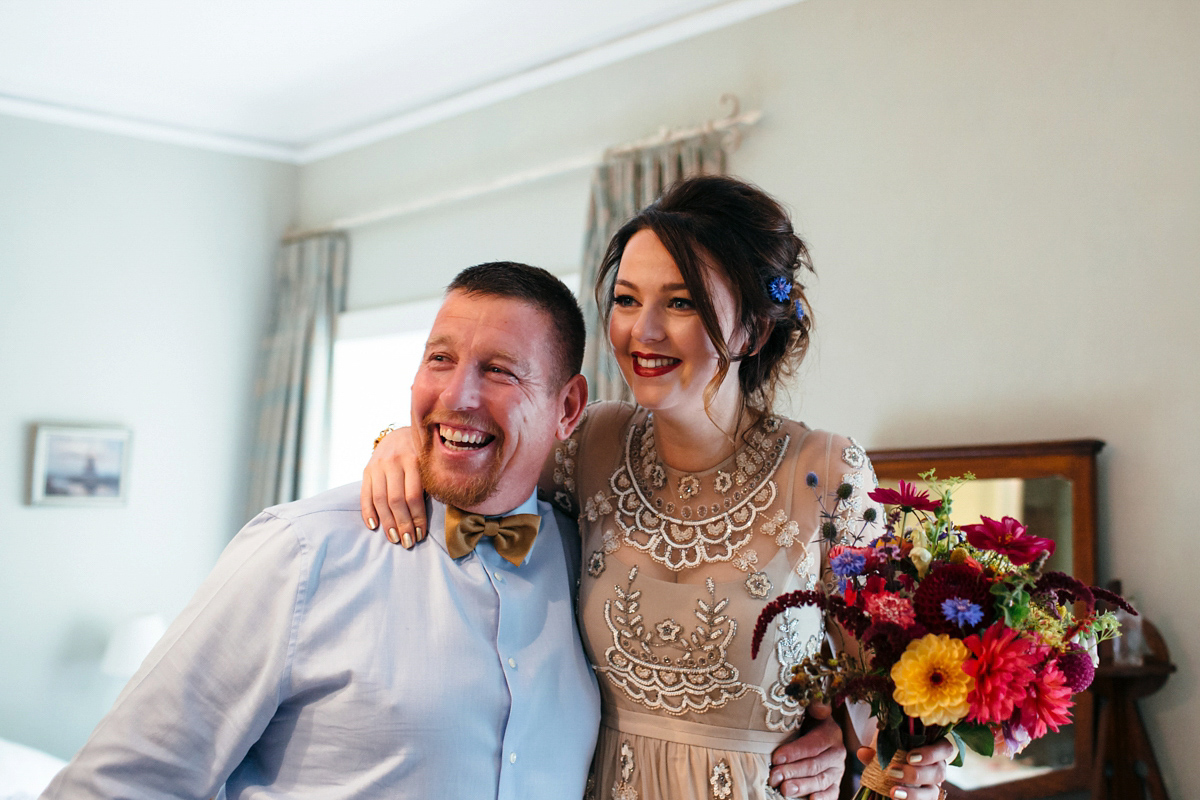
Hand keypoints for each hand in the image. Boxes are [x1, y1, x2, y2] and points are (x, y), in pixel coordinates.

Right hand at [360, 427, 426, 547]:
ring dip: (387, 523)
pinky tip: (373, 526)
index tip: (421, 535)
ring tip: (394, 539)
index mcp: (415, 459)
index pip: (414, 496)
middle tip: (408, 542)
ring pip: (380, 499)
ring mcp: (379, 465)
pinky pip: (365, 494)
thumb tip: (436, 514)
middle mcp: (395, 461)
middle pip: (396, 500)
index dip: (417, 518)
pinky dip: (368, 512)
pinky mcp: (367, 469)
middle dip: (402, 524)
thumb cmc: (423, 454)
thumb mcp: (430, 462)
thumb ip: (431, 482)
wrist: (401, 432)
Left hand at [767, 703, 844, 798]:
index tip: (776, 757)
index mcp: (831, 733)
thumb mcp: (808, 711)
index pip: (813, 745)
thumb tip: (818, 706)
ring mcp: (837, 771)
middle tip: (775, 777)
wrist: (816, 733)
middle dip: (793, 772)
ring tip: (784, 790)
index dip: (794, 752)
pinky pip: (832, 794)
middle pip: (814, 765)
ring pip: (820, 781)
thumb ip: (813, 706)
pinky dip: (822, 798)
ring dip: (802, 787)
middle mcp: (837, 753)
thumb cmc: (806, 723)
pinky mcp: (835, 785)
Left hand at [856, 736, 954, 799]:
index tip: (909, 756)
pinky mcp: (926, 798)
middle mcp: (938, 769)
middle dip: (916, 774)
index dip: (931, 753)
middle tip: (893, 772)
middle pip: (939, 773)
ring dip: (913, 794)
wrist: (893, 771)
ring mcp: (934, 787)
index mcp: (934, 750)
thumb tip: (863, 752)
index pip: (945, 749)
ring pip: (933, 793)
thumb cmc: (895, 753)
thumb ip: (878, 748)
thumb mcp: (887, 748)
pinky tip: (896, 799)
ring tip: (893, 792)